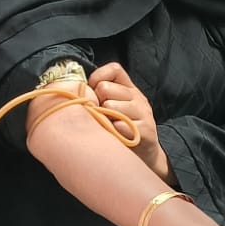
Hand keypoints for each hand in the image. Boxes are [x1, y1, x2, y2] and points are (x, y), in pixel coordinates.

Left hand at [89, 62, 169, 179]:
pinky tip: (116, 137)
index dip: (99, 77)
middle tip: (101, 115)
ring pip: (111, 106)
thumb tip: (79, 89)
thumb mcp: (116, 109)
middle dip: (98, 101)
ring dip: (105, 118)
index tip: (93, 92)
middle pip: (106, 88)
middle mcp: (138, 98)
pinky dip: (114, 132)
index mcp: (130, 89)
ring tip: (108, 127)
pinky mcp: (145, 130)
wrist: (146, 156)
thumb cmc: (123, 130)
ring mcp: (143, 113)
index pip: (114, 69)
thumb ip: (103, 97)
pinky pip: (120, 125)